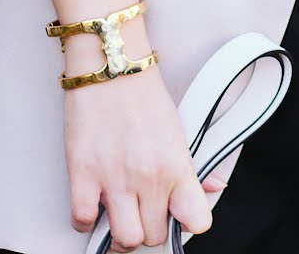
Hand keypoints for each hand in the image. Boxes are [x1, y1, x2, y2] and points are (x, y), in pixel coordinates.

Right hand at [62, 41, 226, 250]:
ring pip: (123, 239)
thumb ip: (193, 166)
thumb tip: (216, 187)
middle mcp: (149, 177)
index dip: (188, 224)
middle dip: (148, 227)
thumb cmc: (143, 93)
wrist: (112, 62)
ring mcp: (115, 178)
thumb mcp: (177, 128)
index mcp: (176, 164)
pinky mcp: (83, 173)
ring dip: (120, 231)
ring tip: (119, 214)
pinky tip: (93, 202)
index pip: (197, 220)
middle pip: (154, 236)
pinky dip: (86, 219)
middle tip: (142, 210)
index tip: (178, 218)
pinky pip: (83, 221)